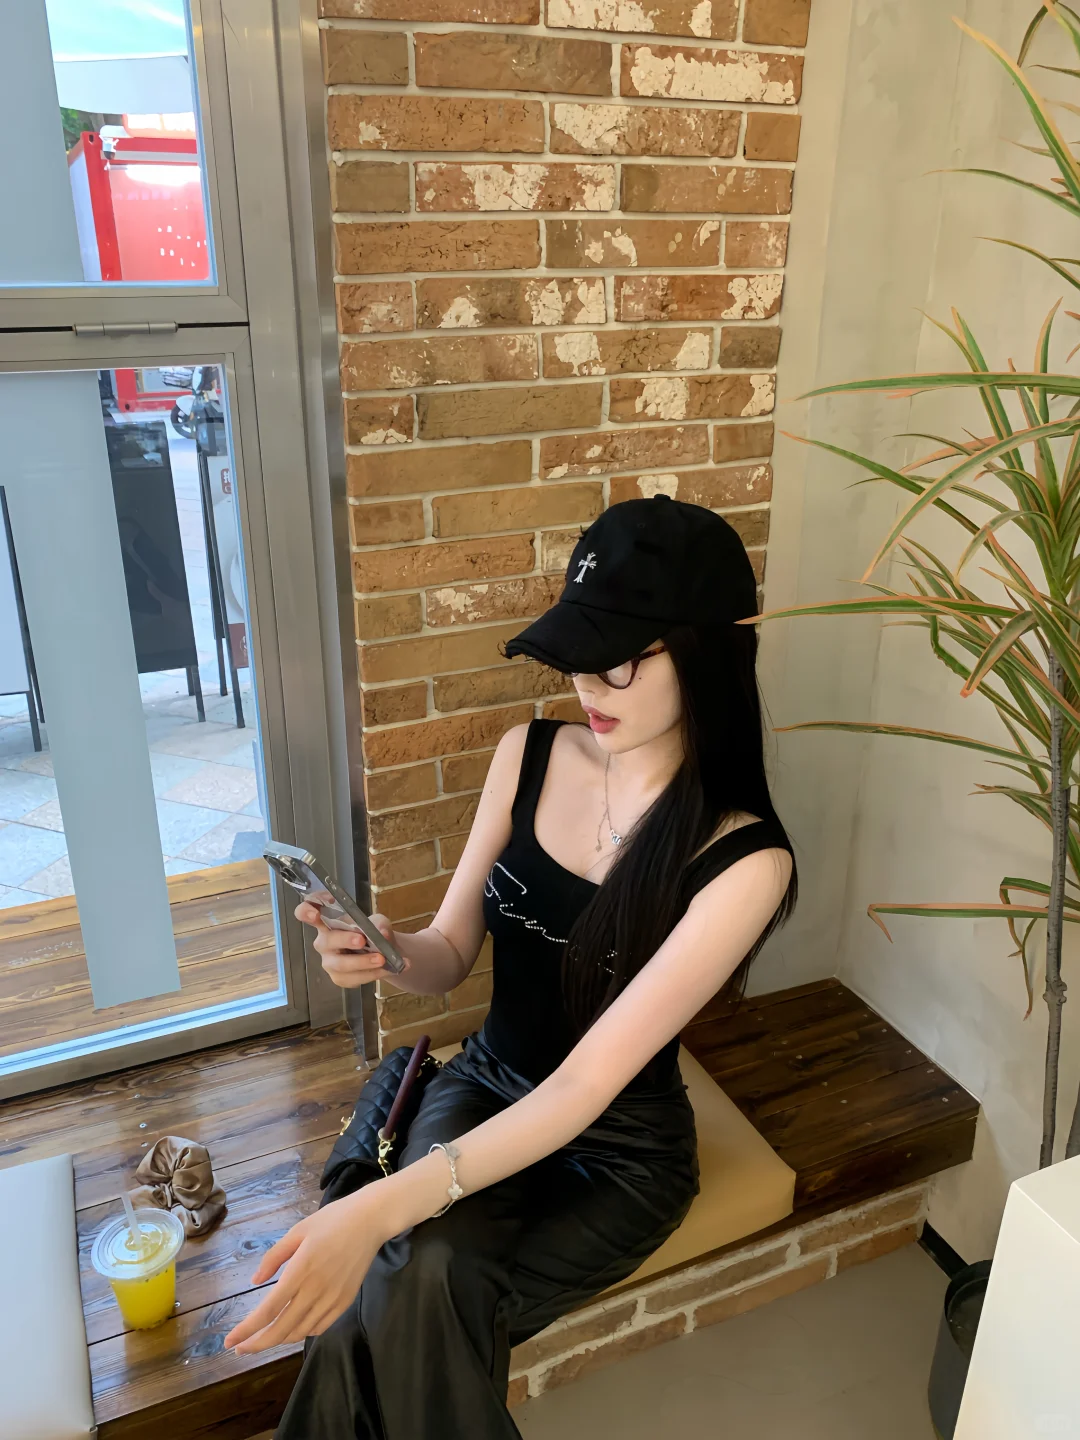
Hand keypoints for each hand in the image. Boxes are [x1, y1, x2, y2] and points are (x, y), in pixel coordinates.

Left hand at [224, 1184, 391, 1352]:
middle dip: (257, 1344)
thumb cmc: (332, 1220)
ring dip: (278, 1340)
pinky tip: (292, 1328)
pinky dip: (301, 1333)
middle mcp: (315, 1290)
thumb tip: (255, 1281)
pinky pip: (319, 1328)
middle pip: (281, 1329)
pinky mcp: (345, 1302)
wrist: (371, 1221)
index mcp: (300, 1270)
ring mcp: (332, 1299)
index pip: (268, 1310)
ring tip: (263, 1337)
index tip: (230, 1341)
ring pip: (299, 1332)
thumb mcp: (298, 1230)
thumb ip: (274, 1257)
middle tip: (240, 1348)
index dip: (247, 1330)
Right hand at [294, 901, 400, 988]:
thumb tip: (382, 934)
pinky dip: (371, 974)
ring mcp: (329, 962)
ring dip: (362, 961)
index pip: (305, 913)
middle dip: (344, 940)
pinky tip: (385, 970)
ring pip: (341, 964)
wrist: (383, 953)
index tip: (316, 913)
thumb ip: (380, 924)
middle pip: (326, 941)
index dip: (306, 911)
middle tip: (362, 940)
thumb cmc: (371, 931)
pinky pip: (353, 978)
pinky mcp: (339, 978)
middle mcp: (323, 942)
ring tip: (381, 959)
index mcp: (326, 921)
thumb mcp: (378, 922)